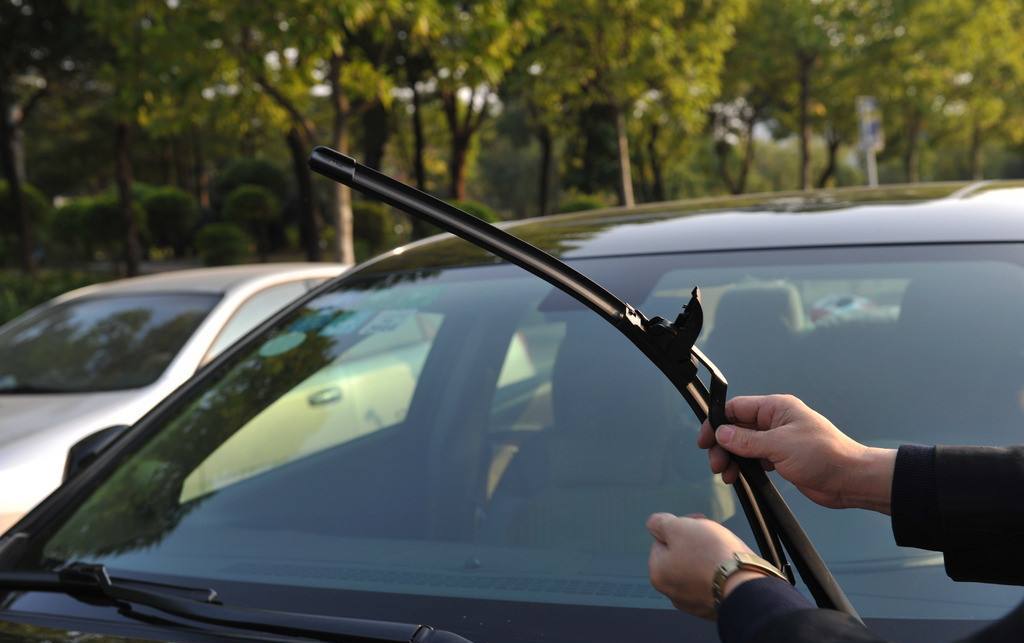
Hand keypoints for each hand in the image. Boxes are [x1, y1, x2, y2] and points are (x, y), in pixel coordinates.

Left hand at [647, 513, 761, 618]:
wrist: (745, 586)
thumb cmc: (710, 554)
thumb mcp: (678, 527)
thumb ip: (660, 523)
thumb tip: (653, 524)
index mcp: (658, 574)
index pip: (663, 541)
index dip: (680, 527)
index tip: (697, 523)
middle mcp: (672, 592)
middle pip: (680, 556)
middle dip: (694, 542)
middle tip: (712, 536)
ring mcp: (694, 602)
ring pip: (697, 569)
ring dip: (707, 557)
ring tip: (723, 550)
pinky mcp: (714, 607)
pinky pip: (713, 583)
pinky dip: (719, 573)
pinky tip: (729, 567)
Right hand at [697, 394, 895, 513]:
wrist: (851, 480)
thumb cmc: (823, 455)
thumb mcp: (780, 446)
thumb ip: (747, 440)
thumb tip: (721, 433)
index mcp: (777, 408)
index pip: (737, 408)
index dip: (717, 423)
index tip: (705, 441)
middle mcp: (775, 421)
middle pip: (737, 428)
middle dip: (723, 445)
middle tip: (717, 464)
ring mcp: (778, 440)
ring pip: (744, 445)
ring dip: (732, 458)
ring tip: (727, 475)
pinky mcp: (782, 458)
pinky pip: (755, 459)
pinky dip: (744, 467)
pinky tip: (739, 478)